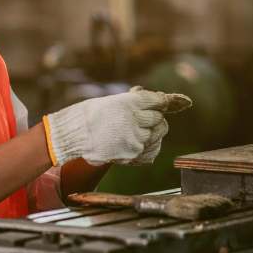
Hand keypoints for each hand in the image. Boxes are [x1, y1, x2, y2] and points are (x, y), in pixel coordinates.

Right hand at [42, 87, 189, 166]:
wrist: (74, 134)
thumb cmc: (91, 115)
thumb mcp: (113, 101)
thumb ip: (135, 102)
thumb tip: (158, 100)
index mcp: (130, 102)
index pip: (157, 101)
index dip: (166, 102)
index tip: (178, 102)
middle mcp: (135, 118)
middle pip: (159, 120)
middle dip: (154, 120)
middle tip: (143, 121)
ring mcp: (135, 137)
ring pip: (157, 135)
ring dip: (151, 134)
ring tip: (136, 133)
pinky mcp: (133, 153)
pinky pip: (151, 151)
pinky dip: (149, 148)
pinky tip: (140, 144)